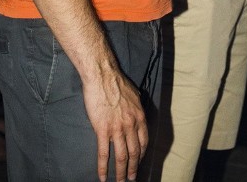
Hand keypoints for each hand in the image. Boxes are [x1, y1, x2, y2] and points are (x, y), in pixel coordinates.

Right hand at [83, 67, 147, 181]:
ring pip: (121, 156)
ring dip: (121, 172)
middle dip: (133, 168)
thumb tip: (138, 111)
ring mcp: (117, 129)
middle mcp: (131, 125)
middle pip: (134, 152)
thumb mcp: (134, 94)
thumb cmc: (117, 82)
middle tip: (131, 179)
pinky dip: (103, 168)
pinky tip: (102, 177)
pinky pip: (103, 153)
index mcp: (139, 116)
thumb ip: (136, 106)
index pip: (144, 141)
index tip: (139, 162)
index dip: (142, 155)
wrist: (102, 76)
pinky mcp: (102, 130)